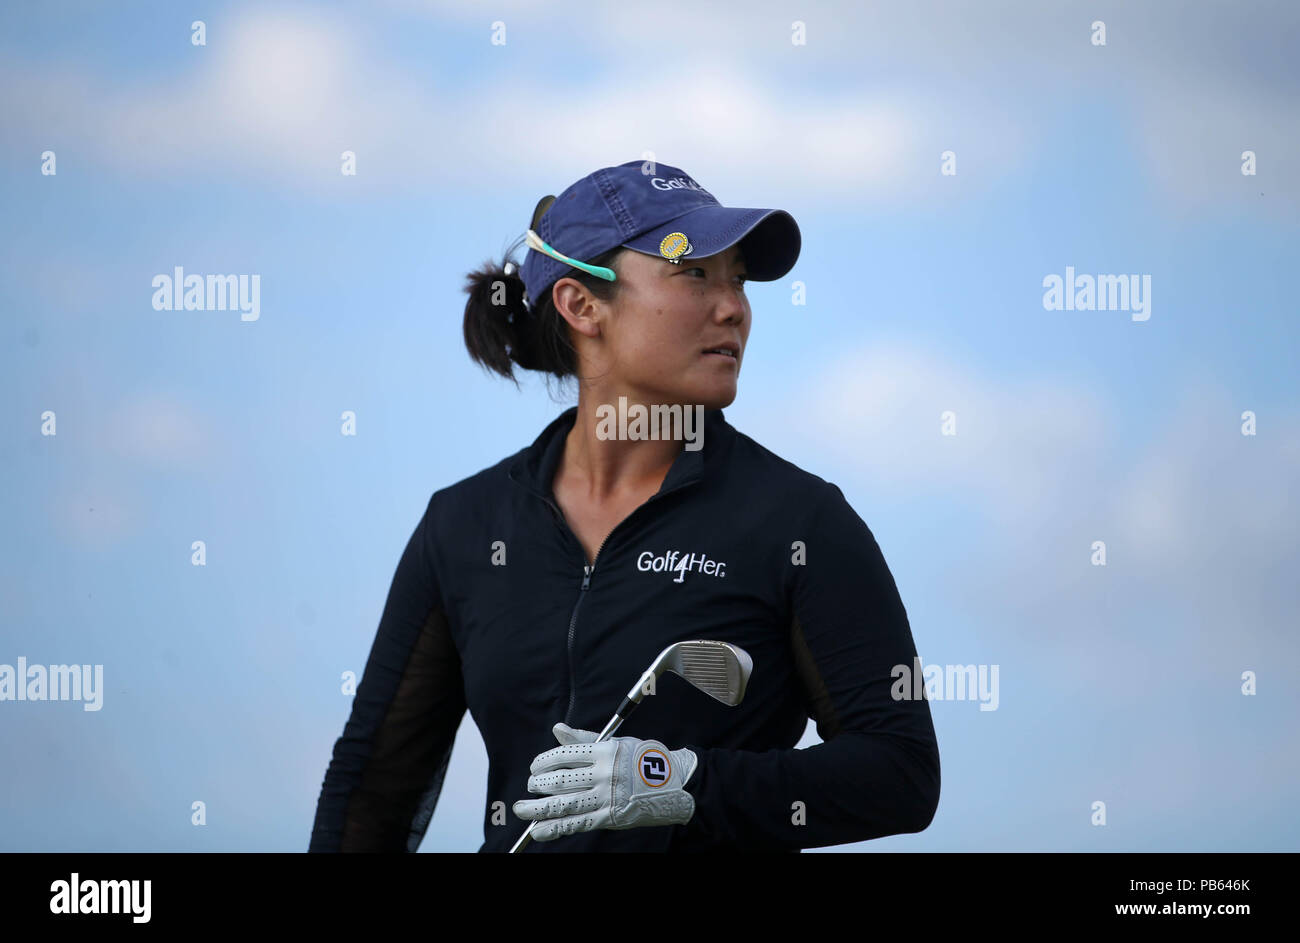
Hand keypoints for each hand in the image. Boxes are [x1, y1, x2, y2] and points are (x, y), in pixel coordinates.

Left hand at [512, 722, 698, 841]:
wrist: (676, 784)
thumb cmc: (644, 759)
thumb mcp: (616, 742)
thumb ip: (584, 739)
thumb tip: (557, 729)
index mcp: (605, 751)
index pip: (564, 755)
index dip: (544, 761)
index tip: (536, 767)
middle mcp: (603, 775)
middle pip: (560, 780)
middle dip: (538, 784)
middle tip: (530, 786)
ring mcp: (606, 798)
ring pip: (563, 804)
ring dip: (537, 809)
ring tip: (521, 808)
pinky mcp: (609, 818)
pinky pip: (576, 824)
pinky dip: (554, 828)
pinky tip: (538, 830)